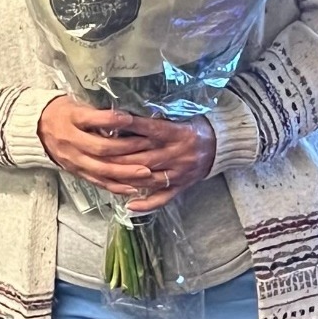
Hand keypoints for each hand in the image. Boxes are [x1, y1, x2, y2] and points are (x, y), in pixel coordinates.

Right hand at [36, 97, 154, 196]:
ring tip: (146, 172)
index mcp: (71, 119)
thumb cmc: (61, 112)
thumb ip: (97, 111)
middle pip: (100, 148)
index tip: (130, 118)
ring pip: (102, 169)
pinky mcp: (77, 172)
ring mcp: (74, 159)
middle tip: (148, 146)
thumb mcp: (75, 103)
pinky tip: (133, 187)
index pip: (92, 120)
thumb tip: (125, 115)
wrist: (36, 129)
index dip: (111, 120)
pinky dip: (116, 186)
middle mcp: (71, 141)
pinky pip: (98, 182)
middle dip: (127, 149)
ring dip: (126, 172)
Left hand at [101, 115, 216, 212]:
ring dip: (126, 178)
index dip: (130, 125)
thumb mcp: (179, 117)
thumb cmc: (194, 126)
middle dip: (119, 156)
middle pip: (144, 156)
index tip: (109, 122)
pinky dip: (146, 204)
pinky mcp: (182, 186)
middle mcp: (177, 153)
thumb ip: (157, 118)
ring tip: (104, 177)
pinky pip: (163, 197)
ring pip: (149, 178)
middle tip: (96, 153)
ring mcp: (180, 172)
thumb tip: (125, 113)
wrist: (221, 145)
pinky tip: (129, 205)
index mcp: (177, 133)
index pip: (150, 128)